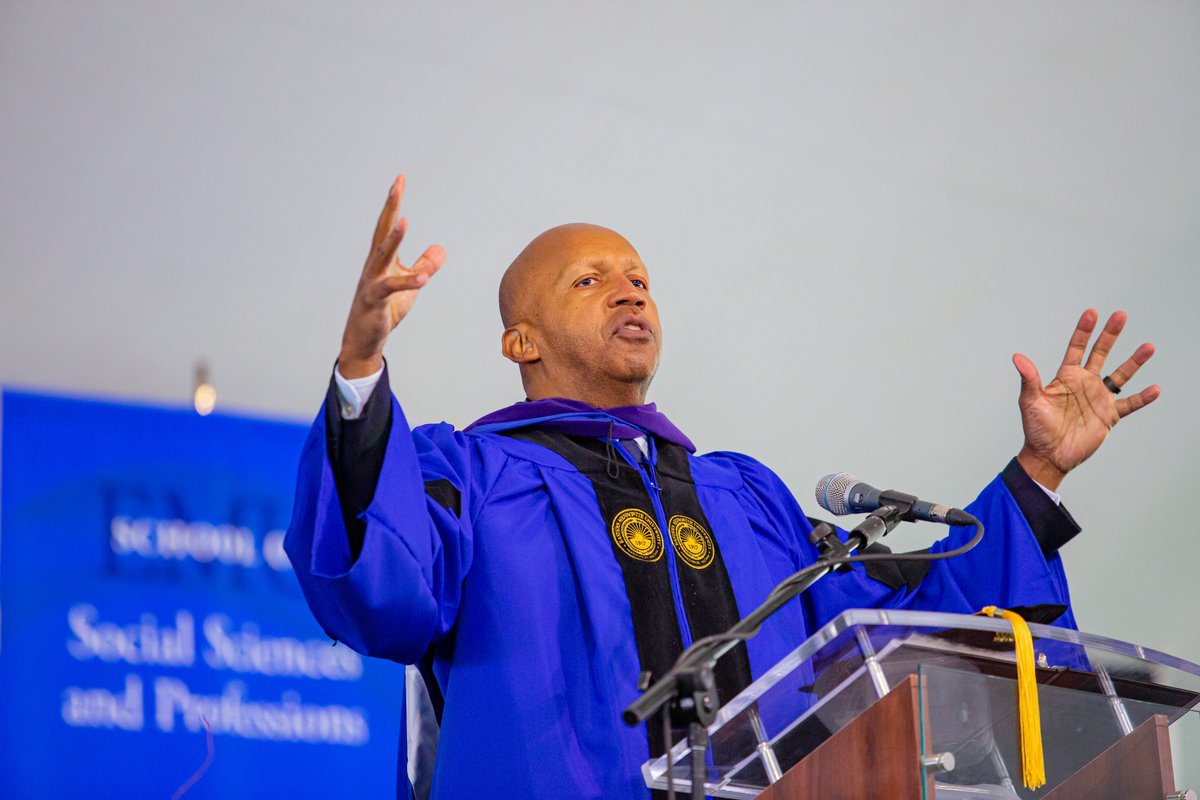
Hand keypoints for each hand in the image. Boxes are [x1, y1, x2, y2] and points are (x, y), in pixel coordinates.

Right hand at [338, 175, 445, 376]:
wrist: (365, 338)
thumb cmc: (386, 309)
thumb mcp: (410, 285)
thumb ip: (423, 266)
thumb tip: (442, 248)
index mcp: (382, 258)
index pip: (388, 225)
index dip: (394, 203)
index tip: (399, 179)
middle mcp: (374, 265)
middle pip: (382, 230)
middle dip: (390, 207)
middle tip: (396, 184)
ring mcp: (372, 281)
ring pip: (382, 255)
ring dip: (394, 239)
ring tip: (405, 221)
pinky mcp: (374, 300)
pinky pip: (391, 289)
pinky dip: (408, 283)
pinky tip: (423, 279)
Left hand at [1014, 309, 1159, 490]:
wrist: (1048, 455)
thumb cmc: (1035, 428)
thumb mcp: (1030, 401)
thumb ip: (1029, 379)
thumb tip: (1017, 357)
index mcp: (1066, 377)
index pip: (1076, 348)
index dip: (1084, 331)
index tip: (1092, 312)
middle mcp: (1084, 383)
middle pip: (1100, 353)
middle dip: (1110, 335)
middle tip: (1121, 315)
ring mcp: (1098, 398)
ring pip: (1120, 375)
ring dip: (1134, 362)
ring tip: (1148, 347)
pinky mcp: (1108, 416)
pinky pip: (1129, 404)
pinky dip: (1142, 398)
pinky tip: (1154, 389)